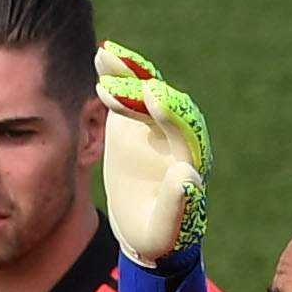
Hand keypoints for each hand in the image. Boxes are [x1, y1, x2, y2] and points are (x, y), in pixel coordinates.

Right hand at [92, 41, 211, 264]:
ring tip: (105, 55)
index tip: (151, 95)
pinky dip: (118, 75)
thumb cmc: (158, 236)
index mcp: (190, 158)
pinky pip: (130, 94)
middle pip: (164, 105)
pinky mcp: (137, 123)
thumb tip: (186, 173)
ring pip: (147, 93)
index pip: (183, 128)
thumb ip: (178, 203)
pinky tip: (102, 55)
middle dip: (140, 90)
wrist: (147, 228)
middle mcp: (178, 136)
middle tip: (115, 80)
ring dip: (128, 75)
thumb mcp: (167, 228)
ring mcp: (157, 126)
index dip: (168, 112)